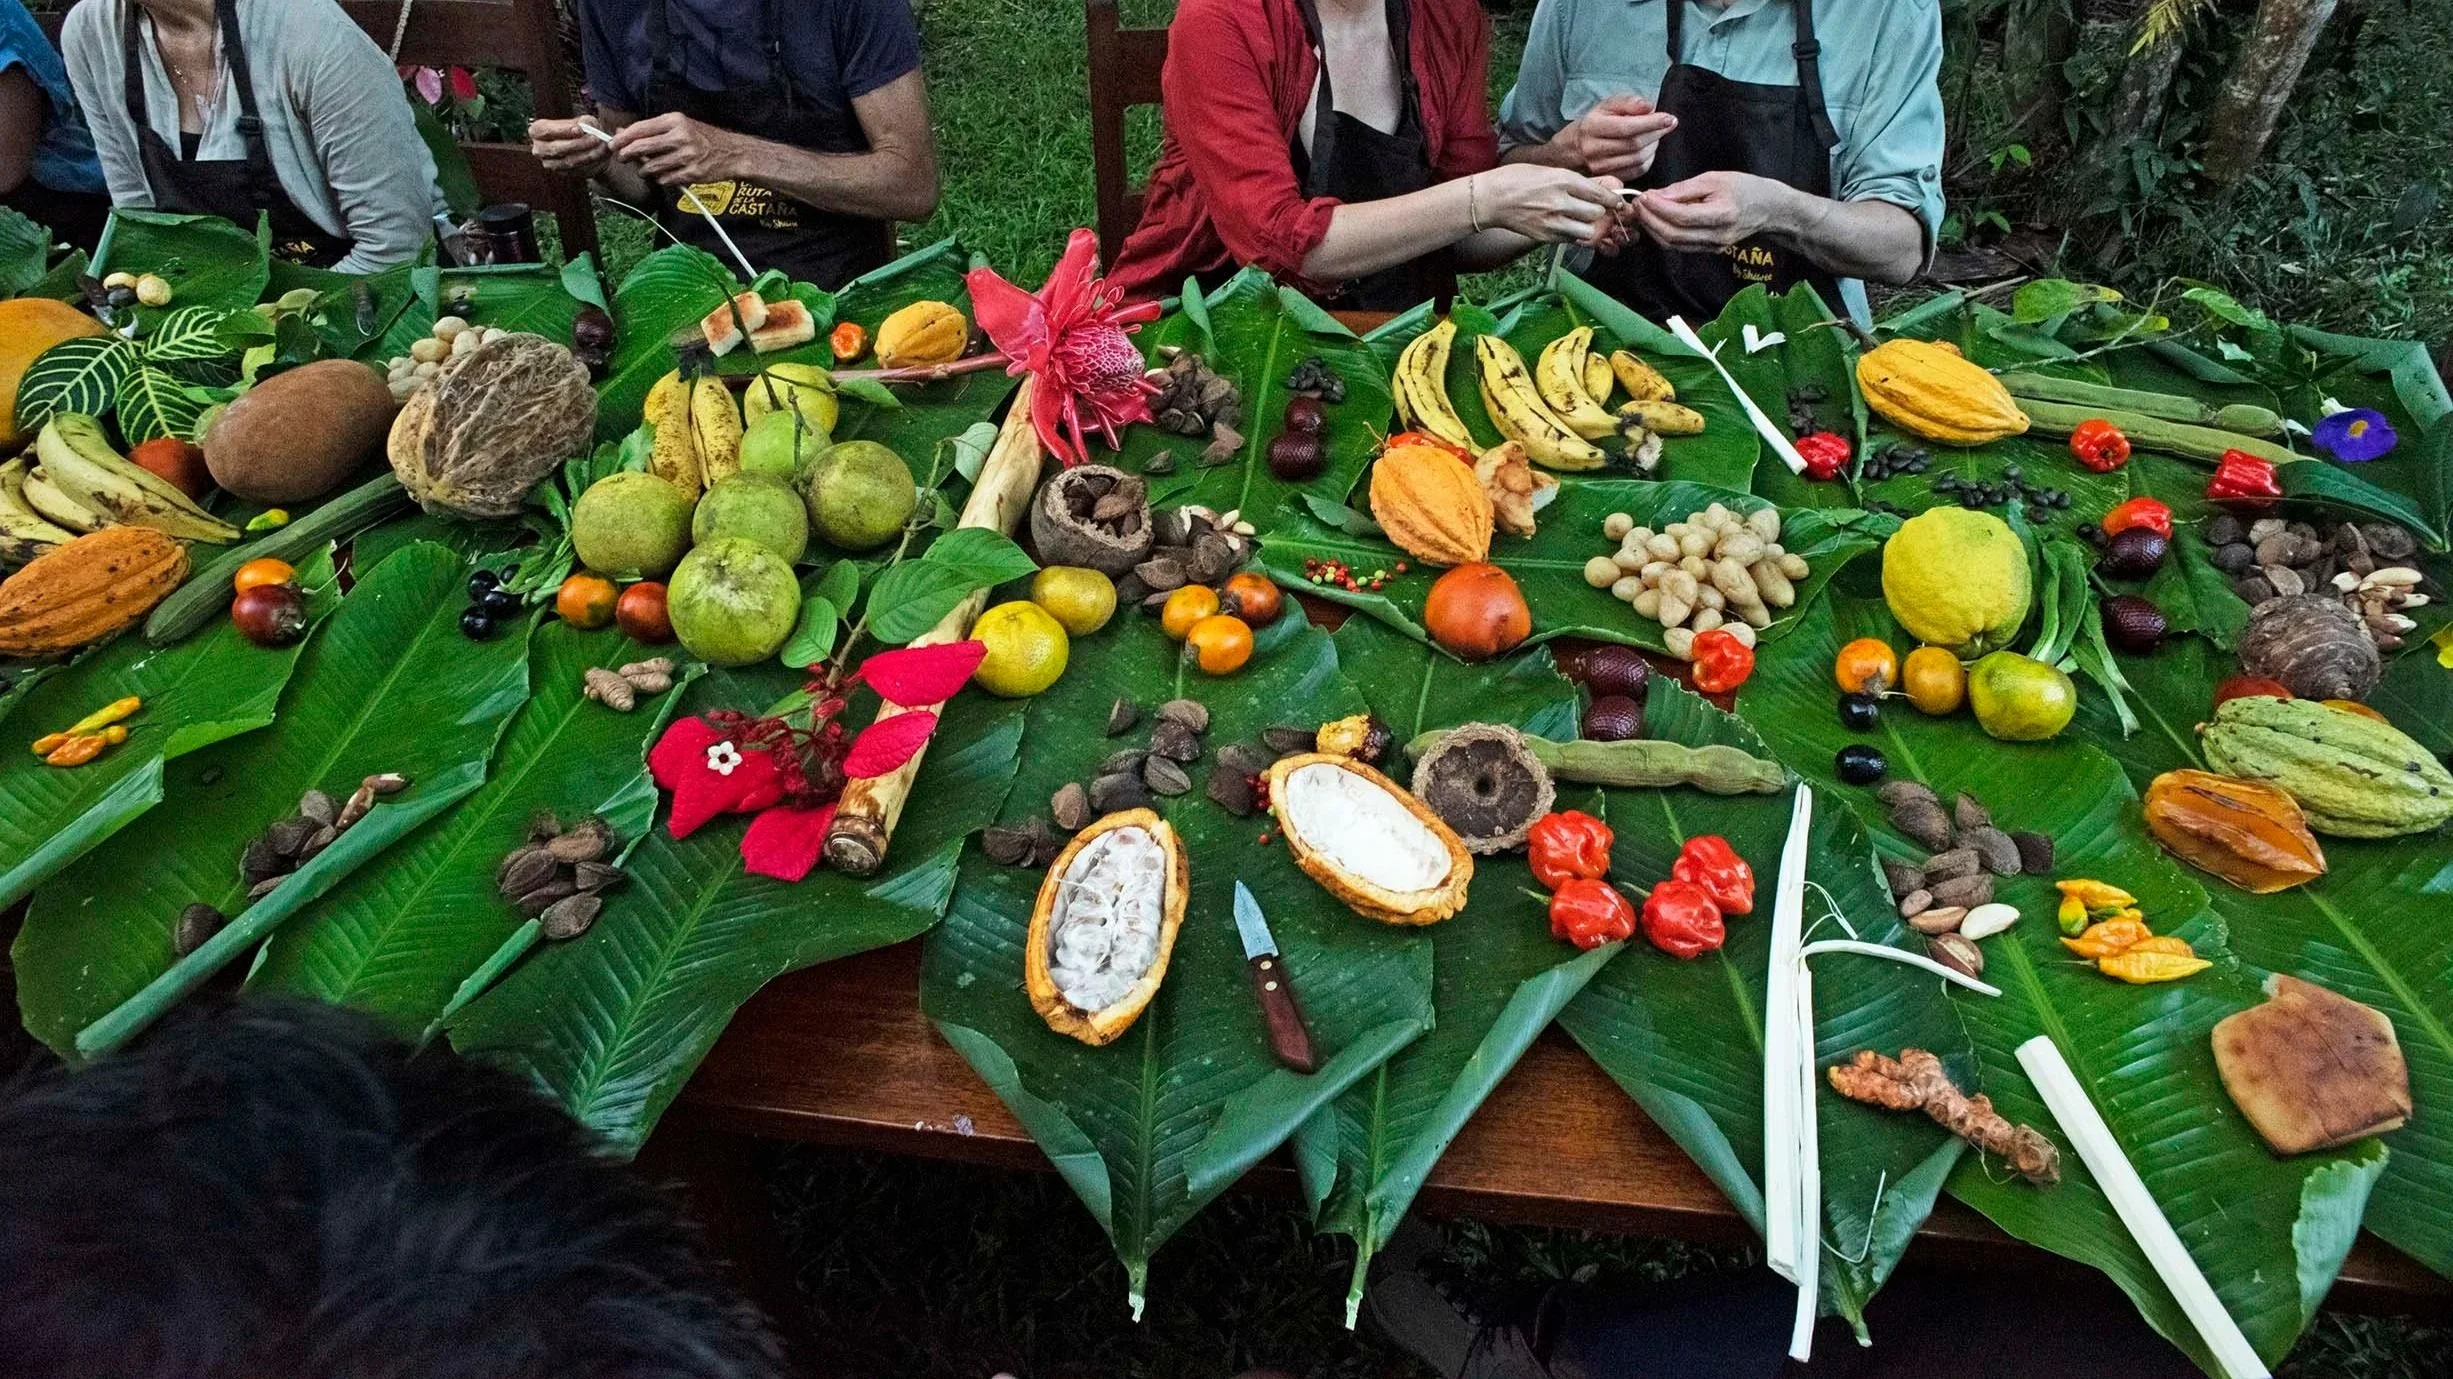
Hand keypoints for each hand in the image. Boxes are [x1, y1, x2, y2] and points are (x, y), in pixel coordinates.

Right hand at [529, 117, 611, 176]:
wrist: (588, 146)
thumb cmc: (582, 130)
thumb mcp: (584, 120)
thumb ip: (584, 123)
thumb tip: (585, 128)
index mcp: (537, 130)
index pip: (547, 130)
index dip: (563, 130)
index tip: (579, 129)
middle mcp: (539, 149)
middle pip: (557, 148)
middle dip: (578, 144)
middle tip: (595, 138)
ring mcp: (550, 163)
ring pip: (569, 161)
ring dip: (588, 154)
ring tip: (603, 146)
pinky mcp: (563, 173)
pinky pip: (577, 170)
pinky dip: (591, 162)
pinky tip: (601, 154)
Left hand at [610, 113, 741, 185]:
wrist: (733, 153)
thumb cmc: (702, 137)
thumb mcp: (679, 125)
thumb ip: (652, 129)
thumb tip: (622, 132)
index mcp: (675, 120)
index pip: (640, 129)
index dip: (622, 138)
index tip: (612, 144)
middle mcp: (680, 136)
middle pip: (642, 147)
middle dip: (626, 154)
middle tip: (621, 158)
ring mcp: (687, 156)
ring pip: (651, 167)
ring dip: (644, 170)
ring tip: (646, 169)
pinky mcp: (692, 173)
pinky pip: (665, 179)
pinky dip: (661, 179)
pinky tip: (664, 175)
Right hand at [1473, 164, 1626, 246]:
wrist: (1491, 198)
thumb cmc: (1516, 178)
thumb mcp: (1548, 171)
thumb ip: (1574, 181)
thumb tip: (1600, 187)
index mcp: (1563, 180)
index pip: (1599, 193)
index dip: (1612, 199)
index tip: (1616, 201)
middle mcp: (1561, 201)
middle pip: (1597, 213)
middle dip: (1600, 212)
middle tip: (1597, 210)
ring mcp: (1553, 221)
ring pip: (1587, 230)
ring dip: (1589, 226)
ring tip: (1583, 221)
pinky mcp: (1545, 236)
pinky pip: (1571, 239)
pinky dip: (1574, 234)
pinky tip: (1568, 227)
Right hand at [1553, 94, 1676, 179]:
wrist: (1569, 151)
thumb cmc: (1592, 125)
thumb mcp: (1605, 107)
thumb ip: (1627, 103)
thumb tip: (1649, 106)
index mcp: (1592, 128)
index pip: (1627, 128)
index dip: (1651, 123)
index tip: (1670, 118)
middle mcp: (1594, 150)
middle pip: (1634, 145)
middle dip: (1657, 133)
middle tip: (1668, 124)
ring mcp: (1600, 168)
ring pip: (1638, 159)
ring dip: (1654, 146)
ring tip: (1657, 134)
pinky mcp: (1609, 179)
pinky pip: (1636, 171)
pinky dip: (1648, 159)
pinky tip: (1649, 149)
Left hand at [1630, 171, 1796, 250]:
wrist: (1768, 209)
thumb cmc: (1743, 187)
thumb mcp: (1715, 179)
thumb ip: (1684, 189)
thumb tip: (1656, 195)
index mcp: (1722, 214)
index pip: (1681, 216)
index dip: (1658, 208)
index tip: (1644, 195)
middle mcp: (1717, 236)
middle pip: (1673, 235)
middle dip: (1650, 220)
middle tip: (1637, 203)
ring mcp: (1713, 247)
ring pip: (1673, 245)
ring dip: (1653, 229)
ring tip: (1642, 211)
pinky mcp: (1709, 251)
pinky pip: (1680, 246)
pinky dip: (1663, 234)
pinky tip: (1655, 220)